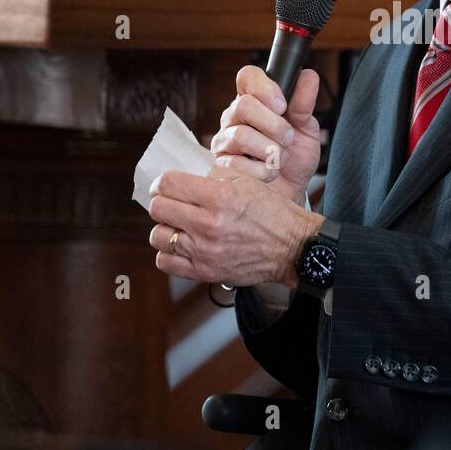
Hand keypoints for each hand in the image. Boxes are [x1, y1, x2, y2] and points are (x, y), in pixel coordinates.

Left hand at [147, 167, 321, 287]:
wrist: (292, 246)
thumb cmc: (272, 211)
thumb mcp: (248, 182)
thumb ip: (214, 177)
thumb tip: (186, 178)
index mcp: (220, 196)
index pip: (167, 183)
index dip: (163, 182)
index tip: (167, 185)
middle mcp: (209, 223)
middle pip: (158, 208)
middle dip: (163, 202)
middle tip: (173, 204)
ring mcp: (205, 250)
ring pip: (158, 236)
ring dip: (166, 228)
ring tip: (180, 226)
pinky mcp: (205, 272)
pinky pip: (165, 262)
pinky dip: (169, 254)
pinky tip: (182, 246)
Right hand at [209, 65, 321, 206]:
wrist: (290, 192)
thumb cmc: (295, 157)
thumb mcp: (307, 129)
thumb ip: (304, 104)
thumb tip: (308, 76)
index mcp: (254, 100)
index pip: (248, 76)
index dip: (265, 87)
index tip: (283, 105)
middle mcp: (234, 117)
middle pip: (244, 105)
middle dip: (274, 125)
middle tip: (288, 139)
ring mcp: (224, 140)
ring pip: (241, 135)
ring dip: (270, 150)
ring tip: (280, 158)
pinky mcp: (221, 165)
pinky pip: (238, 164)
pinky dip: (263, 170)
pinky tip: (269, 172)